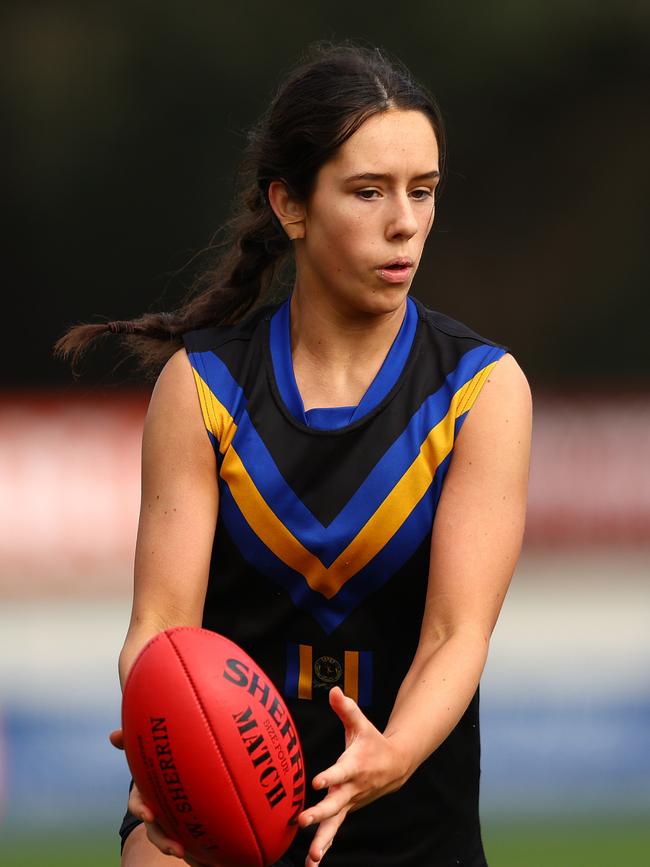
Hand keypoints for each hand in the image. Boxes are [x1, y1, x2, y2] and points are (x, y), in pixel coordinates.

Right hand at [109, 728, 208, 863]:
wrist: (168, 780)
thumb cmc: (154, 766)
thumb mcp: (143, 754)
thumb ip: (129, 743)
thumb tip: (111, 735)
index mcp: (145, 796)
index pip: (139, 806)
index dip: (142, 810)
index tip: (149, 813)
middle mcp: (155, 813)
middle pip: (157, 833)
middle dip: (165, 843)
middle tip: (178, 850)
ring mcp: (169, 822)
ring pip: (172, 842)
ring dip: (181, 850)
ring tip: (194, 856)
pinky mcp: (184, 828)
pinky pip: (192, 843)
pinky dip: (199, 853)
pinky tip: (213, 857)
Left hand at [297, 688, 407, 866]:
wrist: (395, 766)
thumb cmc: (372, 742)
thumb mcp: (361, 724)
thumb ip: (345, 708)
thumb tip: (334, 689)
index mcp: (354, 766)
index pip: (340, 772)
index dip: (329, 776)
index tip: (317, 782)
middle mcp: (351, 788)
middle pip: (335, 804)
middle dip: (319, 814)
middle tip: (302, 820)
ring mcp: (349, 803)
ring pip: (335, 824)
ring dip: (323, 841)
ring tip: (312, 857)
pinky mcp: (345, 811)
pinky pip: (334, 831)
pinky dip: (324, 846)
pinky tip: (312, 863)